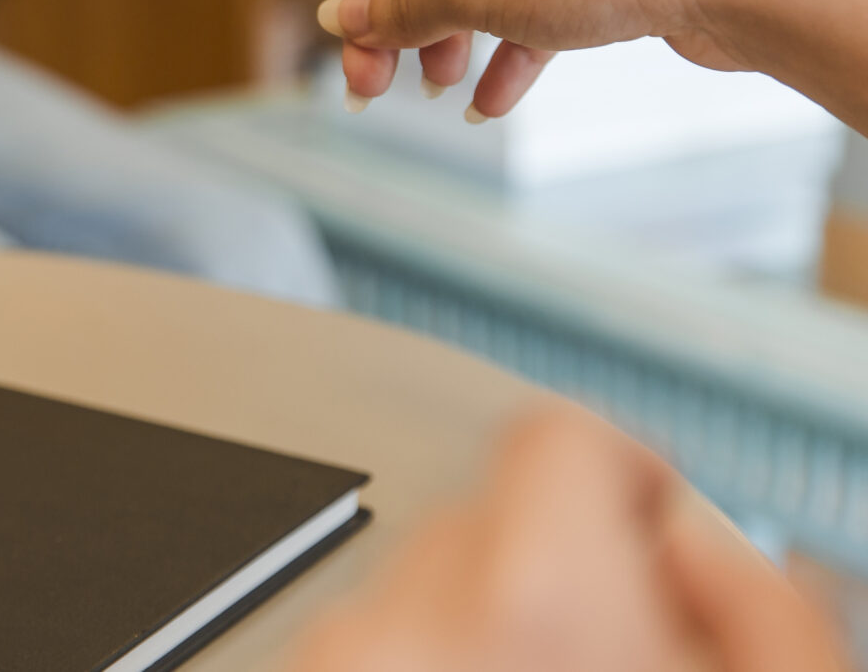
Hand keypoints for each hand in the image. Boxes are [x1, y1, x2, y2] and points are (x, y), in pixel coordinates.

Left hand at [289, 404, 842, 671]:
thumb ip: (753, 597)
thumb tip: (689, 534)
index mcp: (533, 596)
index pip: (555, 437)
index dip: (622, 485)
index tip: (645, 533)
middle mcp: (401, 621)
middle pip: (482, 519)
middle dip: (548, 577)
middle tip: (612, 661)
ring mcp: (331, 663)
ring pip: (414, 597)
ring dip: (474, 639)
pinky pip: (360, 650)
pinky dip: (411, 667)